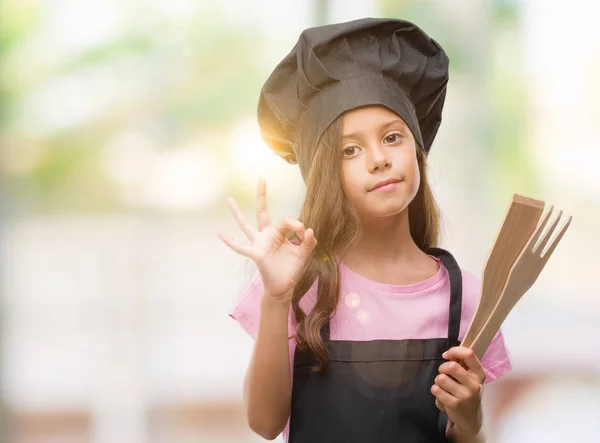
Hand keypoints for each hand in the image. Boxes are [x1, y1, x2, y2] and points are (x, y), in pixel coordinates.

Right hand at [218, 177, 317, 304]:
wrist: (284, 286)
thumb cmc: (292, 268)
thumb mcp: (304, 254)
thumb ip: (309, 242)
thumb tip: (309, 229)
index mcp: (280, 233)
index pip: (286, 220)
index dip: (297, 226)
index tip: (305, 234)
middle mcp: (267, 235)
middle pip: (262, 211)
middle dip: (261, 195)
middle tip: (260, 179)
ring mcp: (259, 243)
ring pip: (246, 225)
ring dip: (238, 213)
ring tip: (229, 199)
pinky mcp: (255, 254)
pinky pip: (240, 248)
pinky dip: (230, 242)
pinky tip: (220, 234)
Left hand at [431, 346, 485, 435]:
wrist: (471, 420)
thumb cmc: (468, 394)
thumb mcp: (471, 379)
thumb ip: (463, 365)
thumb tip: (448, 354)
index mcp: (479, 374)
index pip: (469, 354)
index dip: (454, 351)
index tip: (446, 355)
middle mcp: (474, 385)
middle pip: (451, 366)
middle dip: (442, 368)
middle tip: (444, 374)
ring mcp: (465, 395)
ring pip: (441, 378)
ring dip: (438, 381)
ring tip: (444, 387)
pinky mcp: (454, 404)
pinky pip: (436, 389)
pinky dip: (436, 390)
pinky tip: (442, 395)